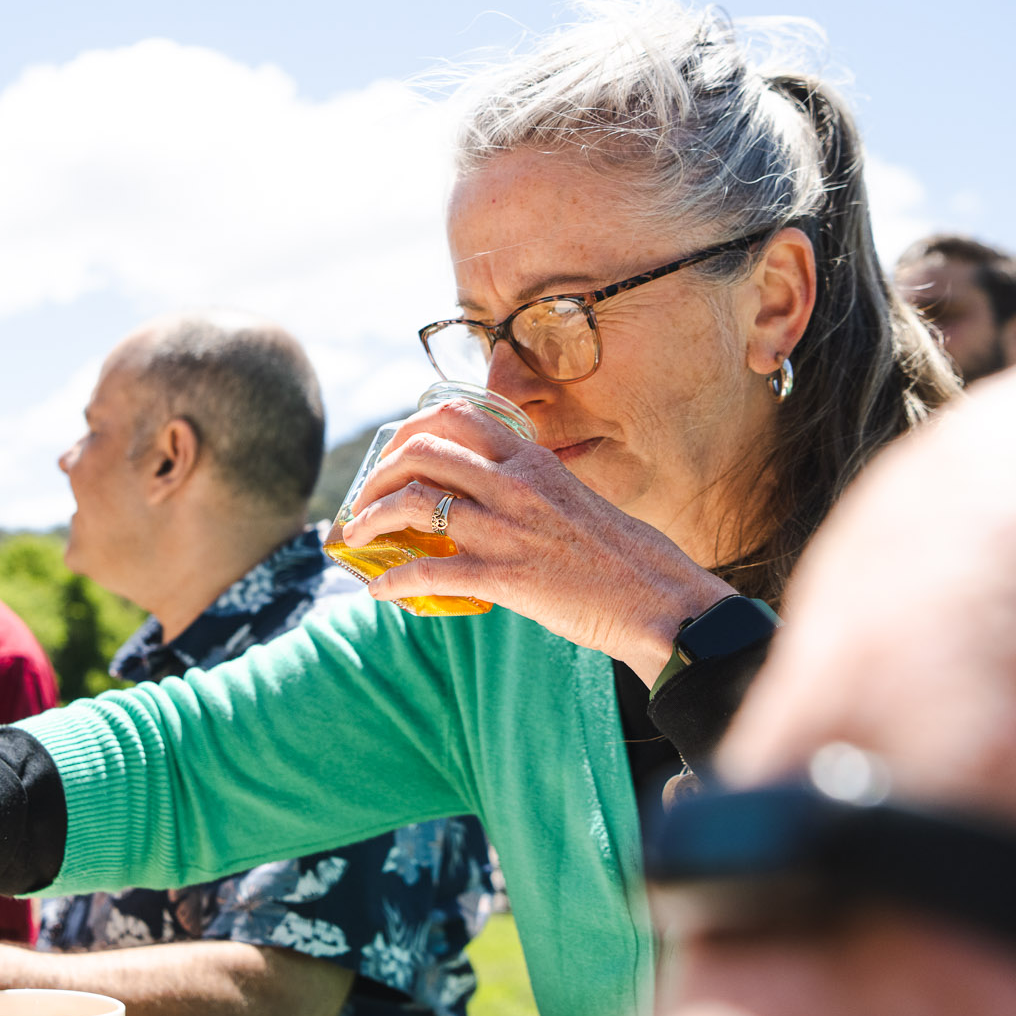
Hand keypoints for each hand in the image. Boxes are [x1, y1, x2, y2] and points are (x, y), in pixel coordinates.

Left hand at [337, 400, 733, 682]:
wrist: (659, 599)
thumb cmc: (622, 554)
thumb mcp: (571, 495)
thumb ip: (528, 487)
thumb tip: (485, 497)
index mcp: (531, 458)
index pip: (454, 416)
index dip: (408, 430)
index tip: (391, 453)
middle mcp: (514, 484)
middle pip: (420, 451)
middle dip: (377, 474)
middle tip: (363, 499)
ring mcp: (507, 529)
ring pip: (414, 503)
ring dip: (370, 519)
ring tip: (356, 536)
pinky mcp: (505, 578)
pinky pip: (429, 573)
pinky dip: (392, 581)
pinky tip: (379, 591)